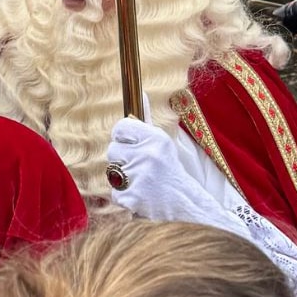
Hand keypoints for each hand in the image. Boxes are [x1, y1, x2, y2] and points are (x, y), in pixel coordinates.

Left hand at [108, 118, 244, 238]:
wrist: (185, 204)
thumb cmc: (169, 170)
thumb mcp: (162, 142)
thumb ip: (145, 120)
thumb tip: (140, 93)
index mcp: (155, 138)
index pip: (120, 127)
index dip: (122, 136)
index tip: (129, 143)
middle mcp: (147, 155)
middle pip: (112, 150)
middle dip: (122, 159)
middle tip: (139, 167)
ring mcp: (139, 177)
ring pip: (111, 172)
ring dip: (122, 179)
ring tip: (141, 181)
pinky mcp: (132, 197)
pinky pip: (115, 192)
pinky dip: (124, 196)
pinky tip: (140, 195)